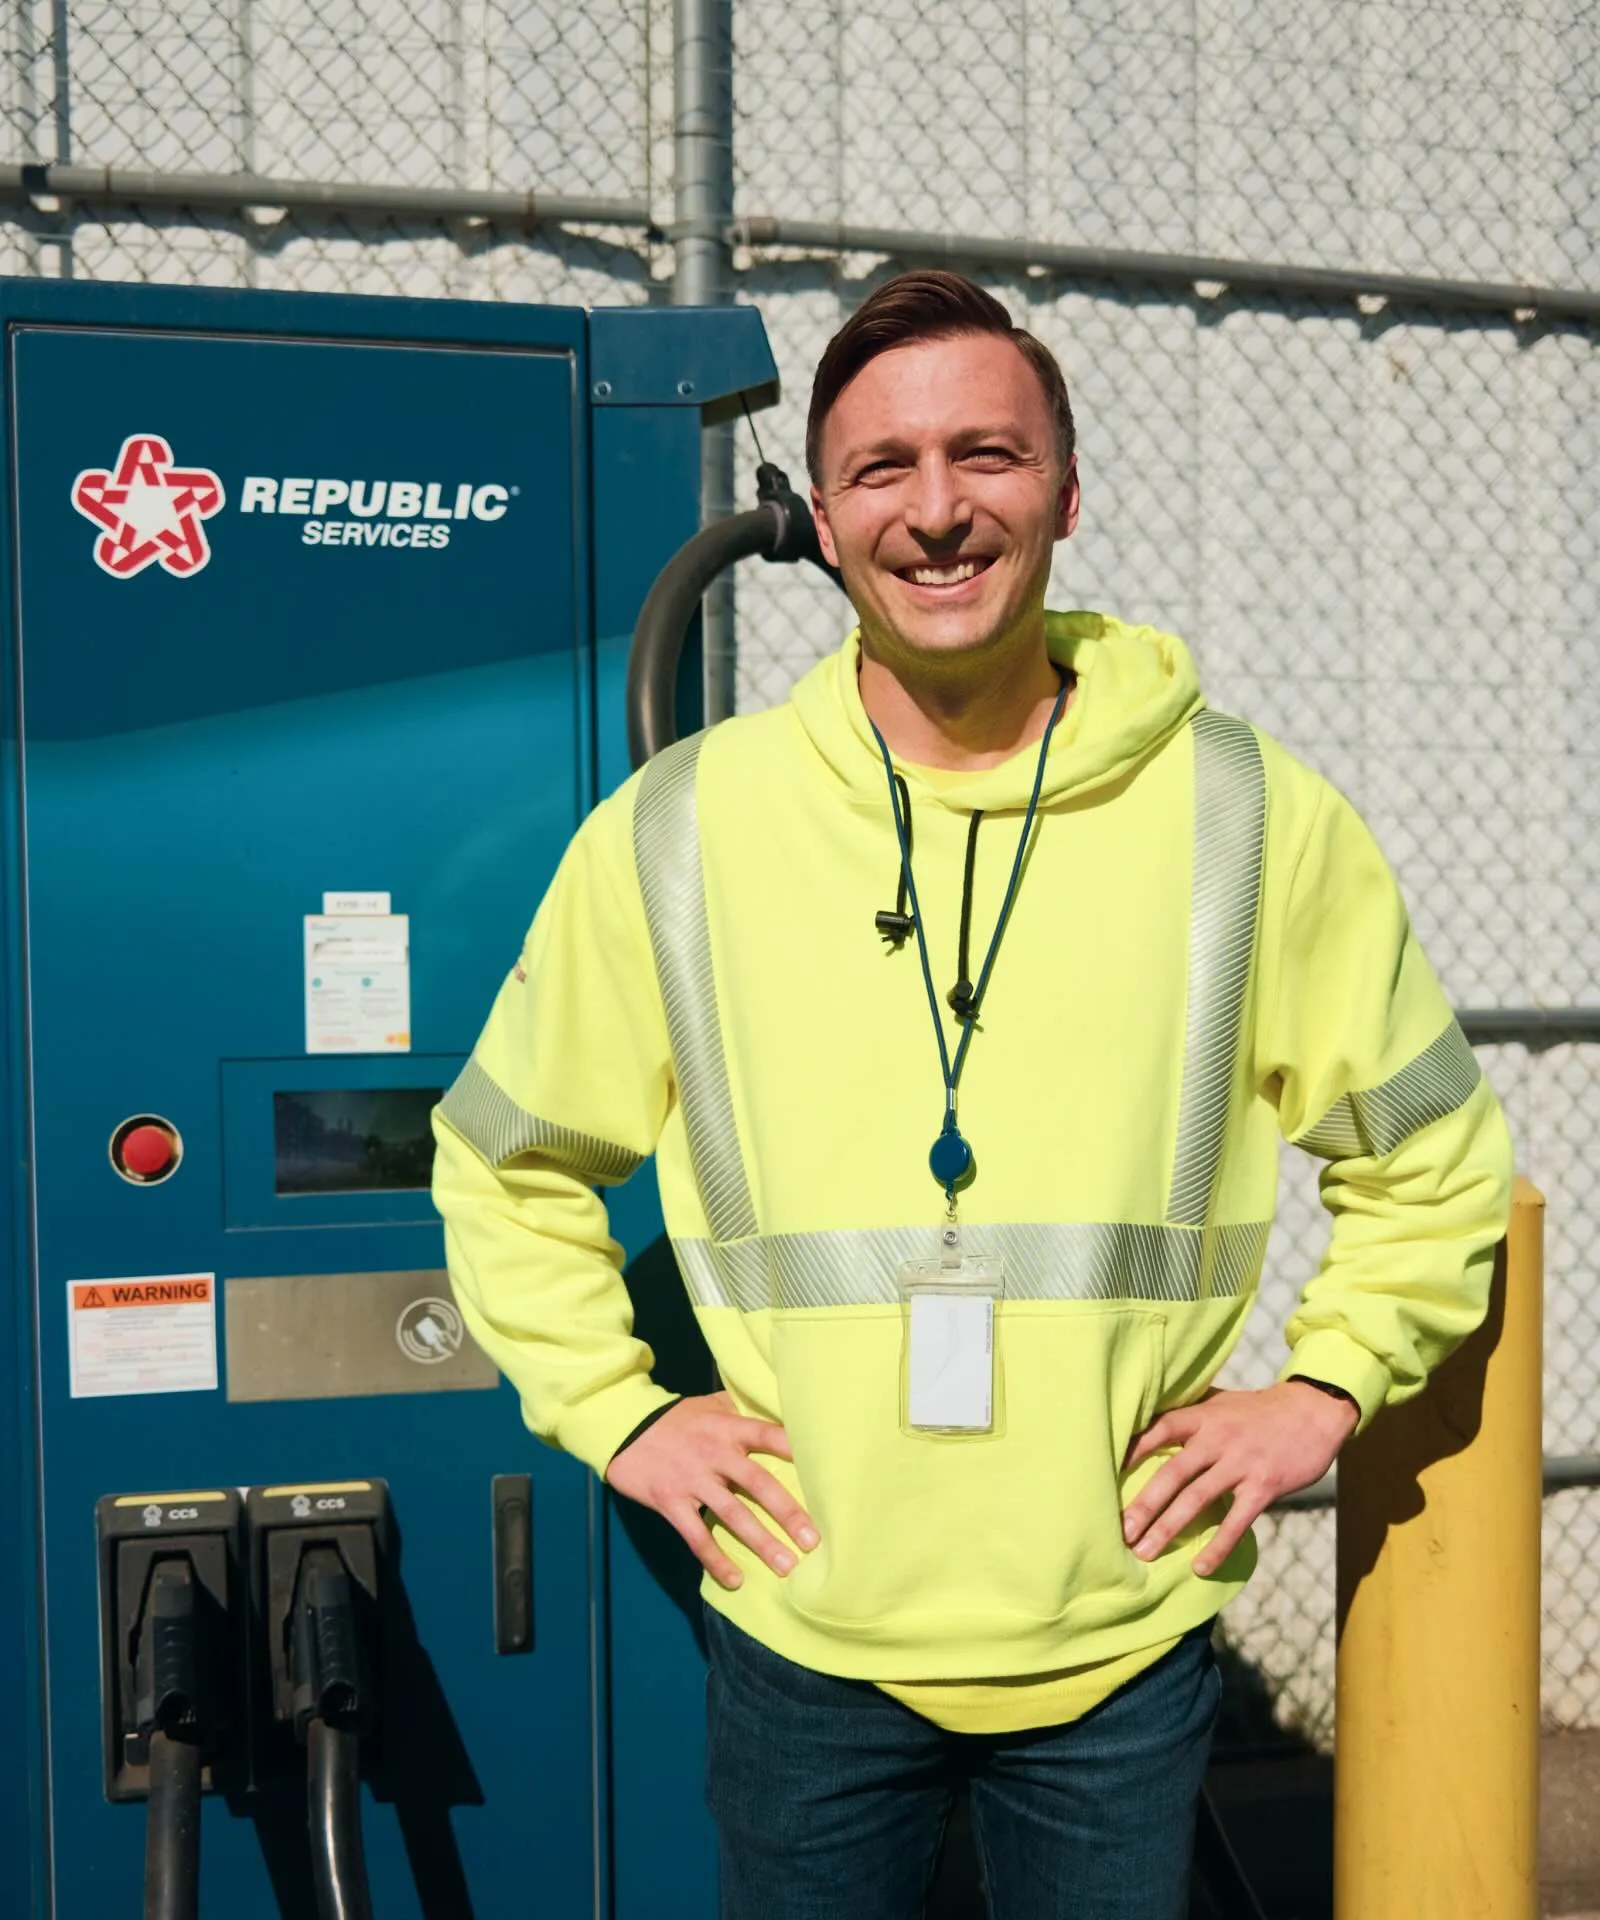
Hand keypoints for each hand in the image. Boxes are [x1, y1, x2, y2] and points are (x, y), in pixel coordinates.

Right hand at [604, 1390, 818, 1590]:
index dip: (797, 1451)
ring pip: (732, 1514)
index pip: (769, 1436)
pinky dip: (715, 1559)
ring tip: (786, 1565)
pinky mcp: (671, 1501)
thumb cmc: (675, 1418)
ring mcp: (692, 1479)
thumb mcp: (709, 1406)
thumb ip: (740, 1413)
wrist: (624, 1426)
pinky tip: (735, 1580)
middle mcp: (714, 1453)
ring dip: (760, 1542)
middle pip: (758, 1483)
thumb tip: (778, 1414)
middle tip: (813, 1540)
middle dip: (787, 1513)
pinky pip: (696, 1535)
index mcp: (728, 1428)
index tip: (826, 1472)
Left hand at [1121, 1380, 1359, 1576]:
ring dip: (1168, 1528)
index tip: (1103, 1474)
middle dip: (1143, 1505)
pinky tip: (1199, 1567)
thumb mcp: (1220, 1402)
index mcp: (1202, 1416)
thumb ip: (1189, 1415)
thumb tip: (1147, 1425)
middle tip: (1119, 1532)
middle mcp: (1217, 1438)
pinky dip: (1217, 1546)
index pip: (1158, 1430)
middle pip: (1172, 1473)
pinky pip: (1236, 1521)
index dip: (1131, 1451)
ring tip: (1145, 1552)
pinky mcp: (1264, 1486)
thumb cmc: (1258, 1410)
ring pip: (1197, 1499)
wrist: (1313, 1411)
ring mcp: (1241, 1463)